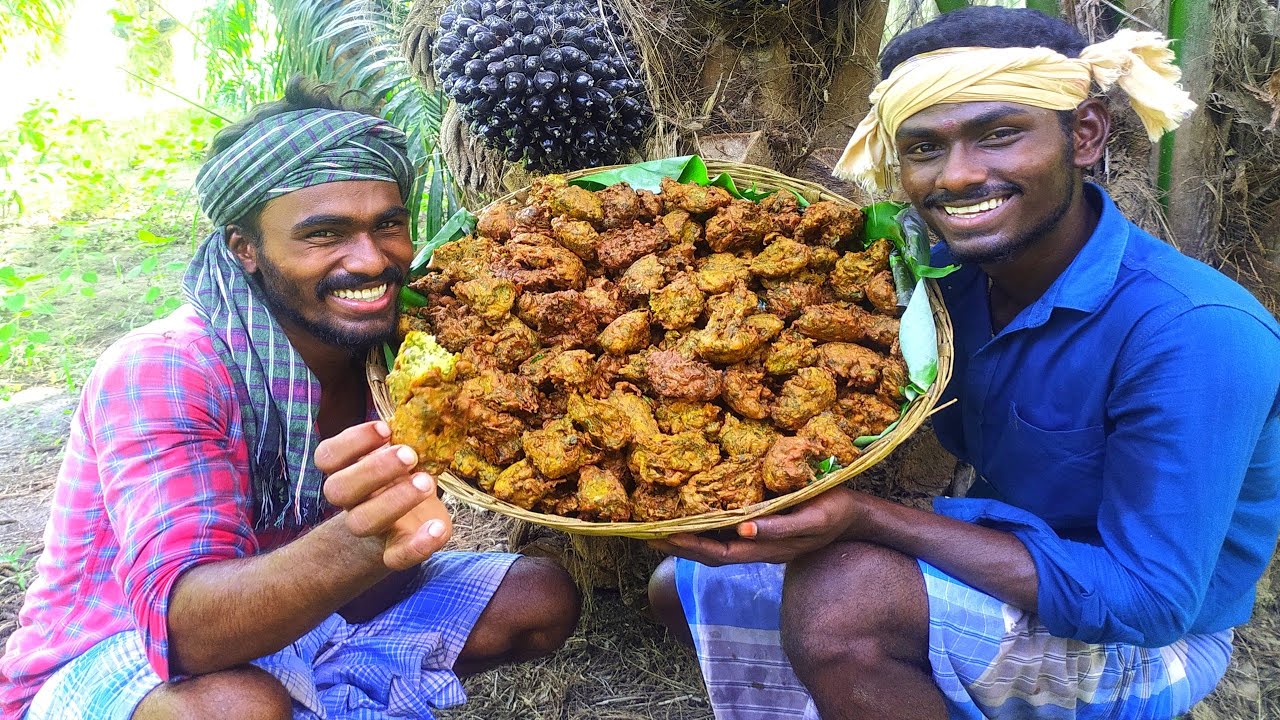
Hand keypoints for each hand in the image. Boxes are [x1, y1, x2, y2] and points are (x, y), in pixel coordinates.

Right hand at [316, 421, 451, 569]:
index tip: (385, 428)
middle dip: (373, 469)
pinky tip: (438, 527)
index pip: (327, 456)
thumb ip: (400, 441)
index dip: (351, 441)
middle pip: (338, 489)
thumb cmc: (402, 479)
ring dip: (394, 500)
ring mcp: (372, 529)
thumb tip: (420, 412)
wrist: (408, 524)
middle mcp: (353, 501)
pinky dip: (418, 545)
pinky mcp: (395, 552)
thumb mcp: (398, 456)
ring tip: (426, 482)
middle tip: (409, 454)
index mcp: (349, 471)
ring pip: (362, 521)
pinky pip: (398, 557)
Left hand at [648, 487, 859, 565]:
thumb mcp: (811, 520)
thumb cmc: (833, 513)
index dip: (689, 547)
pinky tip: (694, 514)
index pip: (718, 553)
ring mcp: (759, 539)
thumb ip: (779, 528)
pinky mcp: (763, 527)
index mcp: (765, 548)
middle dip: (679, 544)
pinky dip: (707, 525)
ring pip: (716, 542)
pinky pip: (728, 530)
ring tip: (661, 525)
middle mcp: (756, 546)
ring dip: (689, 536)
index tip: (662, 535)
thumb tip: (744, 530)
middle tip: (647, 531)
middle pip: (710, 552)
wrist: (854, 516)